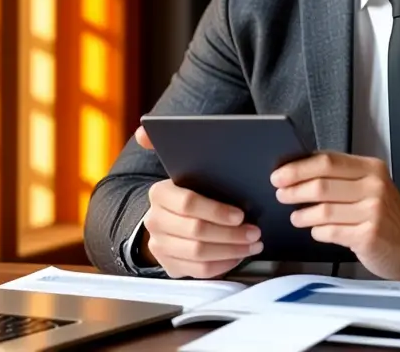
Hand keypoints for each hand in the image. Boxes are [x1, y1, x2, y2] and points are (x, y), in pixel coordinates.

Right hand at [134, 127, 263, 278]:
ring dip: (231, 250)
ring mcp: (161, 245)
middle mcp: (155, 221)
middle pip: (196, 232)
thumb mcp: (182, 168)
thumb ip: (164, 145)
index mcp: (160, 194)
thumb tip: (144, 130)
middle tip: (255, 231)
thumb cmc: (187, 191)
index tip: (240, 214)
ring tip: (253, 243)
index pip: (187, 204)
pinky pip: (199, 271)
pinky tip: (238, 255)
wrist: (167, 218)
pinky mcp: (170, 265)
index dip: (216, 211)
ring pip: (199, 253)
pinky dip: (223, 265)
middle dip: (230, 233)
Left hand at [271, 152, 399, 285]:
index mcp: (372, 169)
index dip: (298, 167)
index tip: (280, 174)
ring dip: (302, 214)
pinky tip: (317, 231)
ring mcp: (373, 211)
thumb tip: (299, 172)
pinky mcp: (369, 235)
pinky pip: (331, 231)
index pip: (327, 161)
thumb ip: (342, 178)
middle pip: (322, 183)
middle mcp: (375, 187)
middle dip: (294, 189)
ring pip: (323, 209)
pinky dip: (318, 231)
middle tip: (281, 194)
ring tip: (296, 217)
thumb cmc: (388, 219)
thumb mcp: (371, 189)